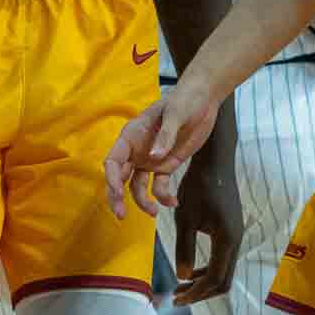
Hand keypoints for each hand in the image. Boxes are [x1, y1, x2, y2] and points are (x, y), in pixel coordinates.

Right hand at [104, 85, 221, 219]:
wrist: (203, 99)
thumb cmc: (184, 100)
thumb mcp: (175, 113)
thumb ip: (166, 135)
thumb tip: (154, 158)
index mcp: (132, 135)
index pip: (113, 160)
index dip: (111, 177)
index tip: (116, 192)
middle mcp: (136, 150)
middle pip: (120, 177)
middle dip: (117, 197)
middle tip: (121, 215)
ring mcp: (150, 159)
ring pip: (137, 186)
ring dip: (142, 201)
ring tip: (155, 212)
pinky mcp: (166, 165)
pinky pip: (159, 185)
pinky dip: (164, 196)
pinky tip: (174, 202)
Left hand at [168, 142, 243, 305]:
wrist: (215, 161)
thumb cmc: (197, 186)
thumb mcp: (185, 218)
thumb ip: (184, 248)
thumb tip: (182, 277)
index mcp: (226, 239)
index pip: (213, 279)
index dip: (195, 293)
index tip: (175, 299)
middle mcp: (235, 241)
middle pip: (223, 281)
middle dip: (200, 293)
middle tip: (176, 297)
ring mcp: (236, 236)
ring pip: (224, 271)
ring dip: (202, 282)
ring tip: (180, 286)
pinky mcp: (232, 230)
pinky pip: (223, 259)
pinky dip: (207, 269)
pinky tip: (190, 268)